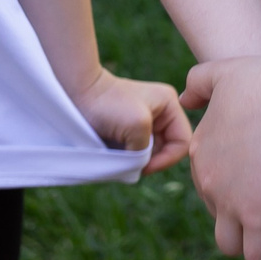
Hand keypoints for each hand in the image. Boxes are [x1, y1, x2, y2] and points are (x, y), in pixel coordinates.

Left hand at [70, 66, 193, 173]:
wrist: (78, 93)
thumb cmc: (109, 104)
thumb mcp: (137, 126)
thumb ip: (147, 150)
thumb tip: (141, 166)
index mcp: (170, 105)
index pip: (183, 142)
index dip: (167, 159)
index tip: (144, 166)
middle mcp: (161, 112)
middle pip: (168, 149)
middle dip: (151, 159)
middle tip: (131, 162)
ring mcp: (146, 121)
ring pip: (152, 152)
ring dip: (138, 159)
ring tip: (121, 156)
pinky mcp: (130, 129)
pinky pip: (137, 150)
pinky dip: (128, 157)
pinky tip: (116, 154)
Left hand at [183, 54, 260, 259]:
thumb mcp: (226, 71)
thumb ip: (199, 81)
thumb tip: (185, 99)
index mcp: (200, 150)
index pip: (208, 184)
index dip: (234, 187)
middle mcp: (208, 179)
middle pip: (217, 216)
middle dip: (241, 217)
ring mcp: (230, 202)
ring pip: (231, 244)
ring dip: (253, 241)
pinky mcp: (258, 218)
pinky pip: (258, 255)